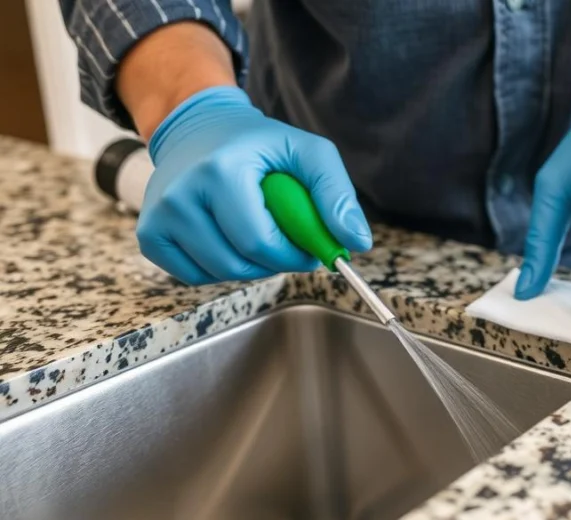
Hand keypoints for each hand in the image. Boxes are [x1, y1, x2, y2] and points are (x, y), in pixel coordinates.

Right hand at [137, 86, 370, 284]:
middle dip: (274, 260)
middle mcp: (180, 195)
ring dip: (249, 264)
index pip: (262, 244)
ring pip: (219, 274)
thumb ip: (336, 193)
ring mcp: (159, 217)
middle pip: (241, 264)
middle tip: (284, 236)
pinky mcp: (150, 235)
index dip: (294, 254)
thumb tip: (355, 242)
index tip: (309, 244)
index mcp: (219, 172)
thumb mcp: (307, 152)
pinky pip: (194, 276)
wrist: (197, 127)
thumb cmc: (257, 143)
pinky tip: (227, 236)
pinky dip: (219, 266)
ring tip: (255, 230)